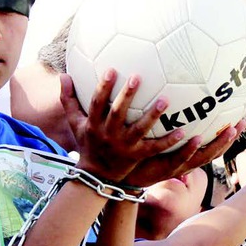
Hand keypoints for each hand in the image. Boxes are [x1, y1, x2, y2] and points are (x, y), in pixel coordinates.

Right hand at [63, 70, 185, 182]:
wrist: (96, 175)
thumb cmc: (87, 143)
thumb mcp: (75, 122)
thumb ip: (69, 99)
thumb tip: (63, 75)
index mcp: (94, 125)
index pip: (97, 104)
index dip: (102, 88)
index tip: (111, 70)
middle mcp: (108, 135)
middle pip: (117, 114)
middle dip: (126, 96)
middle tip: (137, 77)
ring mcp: (124, 147)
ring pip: (139, 130)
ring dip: (152, 116)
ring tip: (165, 101)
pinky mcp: (137, 156)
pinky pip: (154, 148)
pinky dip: (168, 141)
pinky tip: (182, 131)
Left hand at [123, 118, 245, 188]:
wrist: (118, 178)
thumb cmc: (134, 156)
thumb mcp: (151, 140)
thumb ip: (162, 123)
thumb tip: (168, 94)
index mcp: (183, 158)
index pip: (211, 148)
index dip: (226, 138)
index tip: (240, 122)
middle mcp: (183, 164)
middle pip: (212, 153)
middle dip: (227, 140)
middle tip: (240, 124)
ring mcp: (174, 167)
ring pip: (200, 157)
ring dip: (215, 143)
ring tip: (227, 129)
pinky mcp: (161, 168)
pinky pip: (178, 158)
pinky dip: (188, 149)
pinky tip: (195, 136)